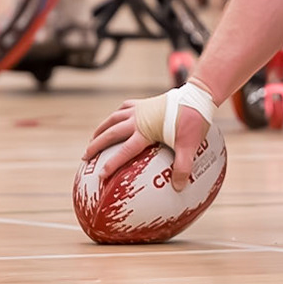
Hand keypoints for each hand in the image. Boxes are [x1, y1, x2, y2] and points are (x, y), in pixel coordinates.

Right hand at [84, 81, 216, 191]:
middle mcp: (138, 119)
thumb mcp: (189, 145)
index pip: (125, 151)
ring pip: (112, 118)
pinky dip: (115, 116)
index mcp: (146, 130)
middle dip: (96, 145)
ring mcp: (139, 109)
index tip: (100, 175)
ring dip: (101, 129)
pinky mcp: (143, 103)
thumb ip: (183, 167)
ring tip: (92, 140)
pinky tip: (113, 121)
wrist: (196, 95)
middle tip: (85, 157)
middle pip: (110, 133)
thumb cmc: (193, 120)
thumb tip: (179, 188)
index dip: (112, 163)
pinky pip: (123, 108)